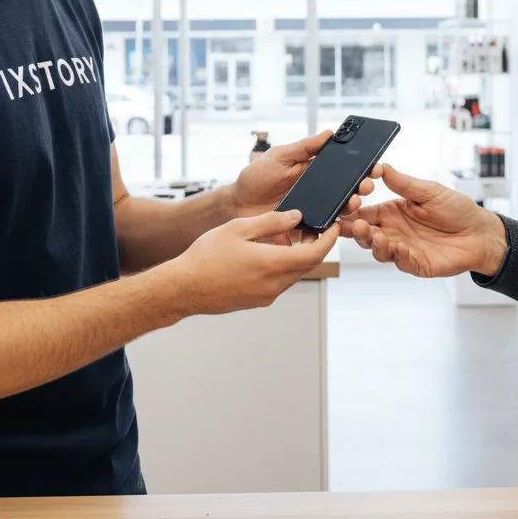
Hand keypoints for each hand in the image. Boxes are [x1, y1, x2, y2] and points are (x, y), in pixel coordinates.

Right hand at [166, 210, 338, 315]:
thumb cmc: (205, 257)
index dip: (329, 240)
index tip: (334, 227)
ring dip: (298, 257)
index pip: (315, 254)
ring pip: (294, 275)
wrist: (183, 288)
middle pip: (307, 265)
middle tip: (314, 228)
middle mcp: (273, 285)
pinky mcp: (257, 301)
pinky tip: (269, 254)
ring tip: (289, 238)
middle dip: (315, 246)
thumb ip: (271, 222)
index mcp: (272, 264)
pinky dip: (283, 267)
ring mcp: (266, 296)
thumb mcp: (239, 228)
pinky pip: (279, 283)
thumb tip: (296, 217)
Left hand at [227, 132, 380, 237]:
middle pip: (347, 193)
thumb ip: (304, 147)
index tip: (373, 166)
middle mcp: (318, 194)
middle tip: (365, 186)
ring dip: (348, 210)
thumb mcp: (279, 156)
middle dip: (360, 189)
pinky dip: (328, 234)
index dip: (360, 169)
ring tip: (351, 204)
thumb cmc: (256, 177)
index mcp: (315, 173)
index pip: (344, 171)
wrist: (236, 205)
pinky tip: (332, 228)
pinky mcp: (303, 232)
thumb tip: (330, 133)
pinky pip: (320, 236)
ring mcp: (312, 213)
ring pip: (338, 214)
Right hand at [339, 164, 506, 277]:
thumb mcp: (429, 191)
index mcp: (392, 212)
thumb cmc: (456, 210)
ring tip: (378, 236)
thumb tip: (381, 167)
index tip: (346, 206)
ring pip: (378, 250)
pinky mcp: (416, 264)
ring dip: (374, 244)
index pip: (364, 212)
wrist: (480, 232)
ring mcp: (403, 249)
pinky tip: (399, 248)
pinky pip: (401, 263)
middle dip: (355, 231)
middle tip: (356, 224)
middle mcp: (393, 231)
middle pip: (365, 234)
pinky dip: (398, 256)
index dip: (352, 211)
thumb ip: (404, 183)